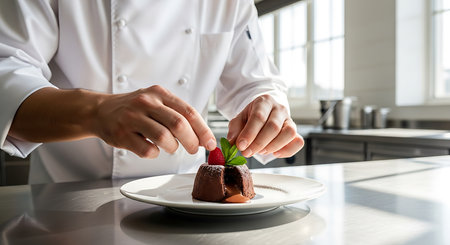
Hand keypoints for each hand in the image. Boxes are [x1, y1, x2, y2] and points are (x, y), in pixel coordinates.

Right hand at [94, 85, 215, 157]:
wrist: (100, 110)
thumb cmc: (134, 109)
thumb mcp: (156, 103)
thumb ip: (178, 116)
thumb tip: (202, 137)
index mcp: (160, 94)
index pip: (189, 112)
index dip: (203, 130)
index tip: (211, 143)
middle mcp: (146, 102)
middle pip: (178, 124)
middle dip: (192, 141)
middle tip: (194, 150)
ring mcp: (132, 117)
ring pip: (163, 137)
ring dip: (172, 147)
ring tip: (170, 148)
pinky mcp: (122, 134)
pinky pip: (146, 149)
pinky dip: (154, 153)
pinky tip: (152, 149)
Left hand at [227, 95, 303, 157]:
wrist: (265, 113)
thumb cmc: (251, 117)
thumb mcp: (239, 119)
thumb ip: (235, 130)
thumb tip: (232, 143)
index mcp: (264, 102)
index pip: (258, 117)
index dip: (249, 133)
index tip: (241, 146)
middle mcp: (279, 109)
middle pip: (273, 126)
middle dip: (259, 143)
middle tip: (247, 152)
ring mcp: (290, 120)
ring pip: (288, 133)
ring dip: (273, 146)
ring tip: (260, 151)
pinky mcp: (296, 132)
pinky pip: (298, 142)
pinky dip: (287, 151)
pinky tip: (275, 153)